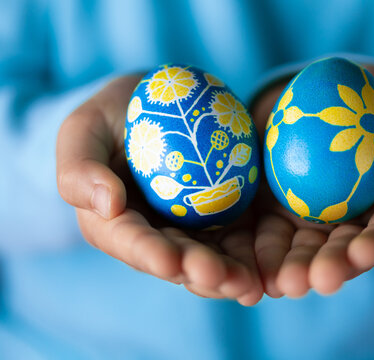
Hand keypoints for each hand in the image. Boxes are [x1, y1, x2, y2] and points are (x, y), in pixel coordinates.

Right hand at [57, 76, 262, 305]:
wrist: (154, 105)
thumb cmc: (112, 118)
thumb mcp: (83, 130)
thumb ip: (80, 168)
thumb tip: (107, 206)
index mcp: (113, 224)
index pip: (129, 241)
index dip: (149, 254)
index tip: (170, 261)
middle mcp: (152, 235)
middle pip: (174, 260)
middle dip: (197, 273)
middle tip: (222, 279)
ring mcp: (187, 229)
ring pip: (208, 259)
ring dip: (228, 276)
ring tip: (250, 284)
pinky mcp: (218, 217)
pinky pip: (234, 240)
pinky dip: (249, 256)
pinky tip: (267, 269)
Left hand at [249, 65, 373, 297]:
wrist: (336, 95)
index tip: (363, 252)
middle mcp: (348, 227)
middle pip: (340, 253)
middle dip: (329, 267)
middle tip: (315, 279)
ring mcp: (310, 221)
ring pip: (301, 250)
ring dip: (291, 267)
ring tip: (281, 282)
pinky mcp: (276, 211)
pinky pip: (265, 231)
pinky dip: (258, 249)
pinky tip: (250, 264)